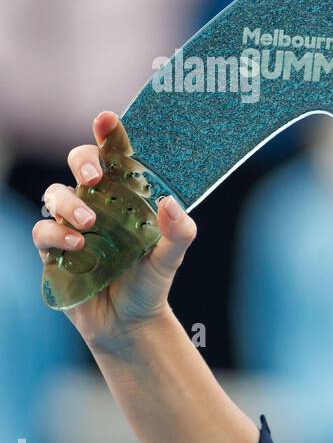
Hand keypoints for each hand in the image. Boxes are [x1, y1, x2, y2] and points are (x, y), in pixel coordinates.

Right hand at [32, 110, 197, 348]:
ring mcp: (72, 225)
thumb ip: (178, 233)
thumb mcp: (170, 259)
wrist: (129, 323)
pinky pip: (44, 231)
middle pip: (79, 163)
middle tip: (94, 177)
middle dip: (82, 161)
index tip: (107, 118)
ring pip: (56, 194)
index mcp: (127, 198)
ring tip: (89, 223)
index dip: (109, 135)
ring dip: (69, 203)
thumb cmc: (150, 284)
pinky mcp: (53, 250)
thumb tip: (171, 203)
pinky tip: (76, 246)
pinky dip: (56, 234)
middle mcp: (98, 204)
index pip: (117, 158)